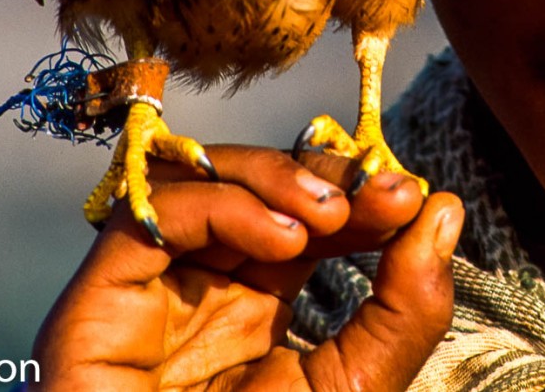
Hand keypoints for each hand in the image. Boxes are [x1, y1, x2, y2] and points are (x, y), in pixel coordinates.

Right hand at [29, 144, 463, 390]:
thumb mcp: (352, 385)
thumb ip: (404, 310)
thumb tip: (446, 211)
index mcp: (257, 306)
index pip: (307, 213)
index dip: (359, 192)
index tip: (413, 196)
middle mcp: (201, 284)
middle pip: (254, 182)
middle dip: (325, 174)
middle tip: (382, 192)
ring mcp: (149, 286)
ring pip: (201, 176)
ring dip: (278, 176)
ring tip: (333, 215)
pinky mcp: (98, 296)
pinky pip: (153, 212)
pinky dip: (225, 204)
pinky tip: (283, 237)